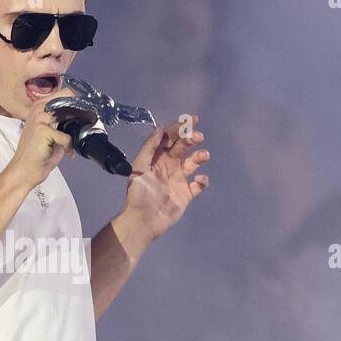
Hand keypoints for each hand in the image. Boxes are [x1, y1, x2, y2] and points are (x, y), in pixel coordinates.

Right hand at [6, 89, 73, 189]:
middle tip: (82, 128)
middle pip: (68, 98)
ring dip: (75, 130)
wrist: (24, 171)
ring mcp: (39, 118)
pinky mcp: (43, 130)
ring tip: (70, 143)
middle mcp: (39, 108)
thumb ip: (62, 121)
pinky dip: (68, 147)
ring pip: (69, 115)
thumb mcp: (51, 132)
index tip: (86, 112)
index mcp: (40, 106)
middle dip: (81, 113)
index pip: (65, 93)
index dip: (79, 102)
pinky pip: (67, 137)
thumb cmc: (37, 154)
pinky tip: (65, 153)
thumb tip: (81, 118)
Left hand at [120, 113, 209, 241]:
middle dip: (191, 138)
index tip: (191, 119)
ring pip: (194, 162)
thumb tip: (160, 129)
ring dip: (200, 156)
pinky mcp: (187, 193)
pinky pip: (199, 184)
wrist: (143, 221)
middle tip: (198, 136)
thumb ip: (149, 147)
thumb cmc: (138, 194)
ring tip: (203, 156)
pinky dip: (203, 180)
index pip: (170, 138)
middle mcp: (169, 165)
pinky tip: (199, 180)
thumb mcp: (138, 167)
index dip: (180, 127)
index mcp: (157, 158)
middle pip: (183, 146)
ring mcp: (179, 179)